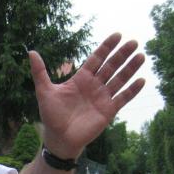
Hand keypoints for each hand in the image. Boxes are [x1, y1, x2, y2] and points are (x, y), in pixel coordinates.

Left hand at [29, 33, 144, 158]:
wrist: (59, 138)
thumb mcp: (44, 91)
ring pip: (119, 79)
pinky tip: (142, 80)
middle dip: (122, 54)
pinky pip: (123, 98)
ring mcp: (102, 98)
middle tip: (134, 42)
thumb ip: (40, 72)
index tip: (117, 35)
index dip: (106, 47)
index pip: (96, 59)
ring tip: (141, 56)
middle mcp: (94, 86)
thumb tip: (31, 52)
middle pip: (111, 66)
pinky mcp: (108, 111)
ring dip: (130, 68)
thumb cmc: (51, 116)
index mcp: (81, 79)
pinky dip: (132, 90)